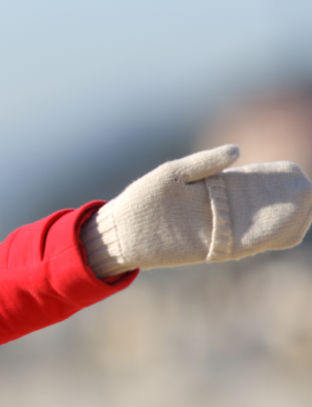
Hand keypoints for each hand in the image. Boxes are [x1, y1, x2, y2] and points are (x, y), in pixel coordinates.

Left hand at [83, 144, 311, 275]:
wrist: (117, 233)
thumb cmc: (140, 201)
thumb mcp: (171, 175)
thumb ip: (203, 163)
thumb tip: (239, 150)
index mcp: (209, 190)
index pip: (247, 186)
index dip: (269, 183)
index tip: (294, 178)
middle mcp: (215, 213)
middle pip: (256, 208)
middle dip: (280, 204)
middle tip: (304, 198)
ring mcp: (213, 232)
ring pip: (253, 228)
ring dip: (276, 224)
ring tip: (300, 215)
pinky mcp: (205, 251)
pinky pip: (238, 247)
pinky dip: (258, 241)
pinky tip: (278, 234)